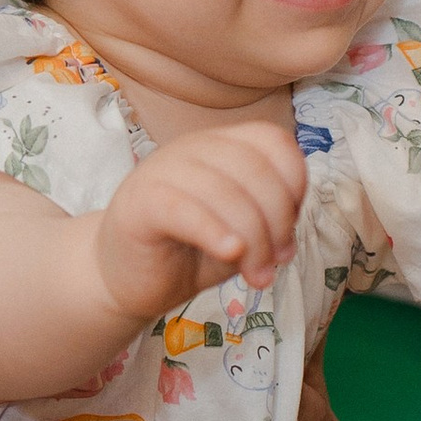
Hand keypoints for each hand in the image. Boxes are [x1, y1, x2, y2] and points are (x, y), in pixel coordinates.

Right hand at [95, 119, 306, 320]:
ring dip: (253, 240)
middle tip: (273, 263)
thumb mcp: (242, 235)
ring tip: (256, 276)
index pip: (273, 141)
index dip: (294, 183)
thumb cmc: (186, 252)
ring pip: (224, 191)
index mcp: (221, 146)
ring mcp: (162, 169)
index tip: (290, 228)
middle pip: (255, 168)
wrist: (125, 278)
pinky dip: (214, 231)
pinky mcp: (139, 201)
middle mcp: (192, 148)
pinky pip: (184, 208)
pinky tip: (230, 252)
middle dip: (277, 222)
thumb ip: (267, 227)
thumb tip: (287, 241)